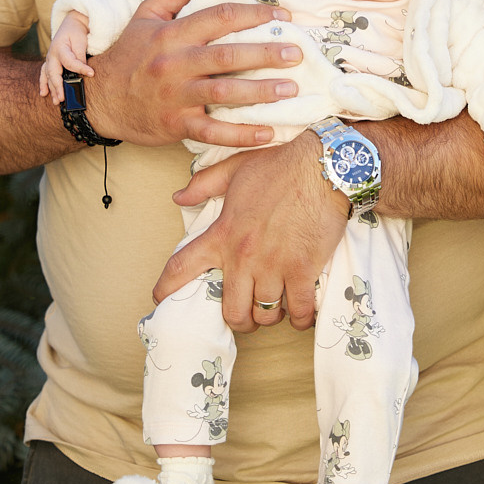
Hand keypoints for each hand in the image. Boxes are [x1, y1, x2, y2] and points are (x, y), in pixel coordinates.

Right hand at [40, 11, 91, 103]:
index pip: (70, 62)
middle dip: (58, 87)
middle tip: (63, 98)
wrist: (71, 24)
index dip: (81, 68)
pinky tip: (43, 93)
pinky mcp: (50, 62)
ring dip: (51, 89)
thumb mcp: (80, 41)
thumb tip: (83, 69)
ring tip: (56, 101)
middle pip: (54, 73)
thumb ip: (80, 55)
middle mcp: (52, 55)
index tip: (92, 73)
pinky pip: (44, 74)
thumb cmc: (76, 32)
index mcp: (60, 48)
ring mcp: (49, 59)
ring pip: (48, 76)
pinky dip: (43, 83)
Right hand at [83, 0, 301, 146]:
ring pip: (224, 94)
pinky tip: (269, 133)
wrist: (98, 100)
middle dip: (266, 54)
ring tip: (291, 89)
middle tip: (296, 53)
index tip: (284, 16)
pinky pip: (213, 132)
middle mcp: (175, 63)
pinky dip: (242, 135)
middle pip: (228, 56)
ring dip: (261, 92)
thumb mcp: (147, 14)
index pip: (220, 16)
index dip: (255, 14)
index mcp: (172, 34)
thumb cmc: (128, 54)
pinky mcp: (176, 124)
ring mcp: (176, 96)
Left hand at [155, 133, 350, 332]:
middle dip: (239, 318)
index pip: (182, 267)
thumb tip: (178, 196)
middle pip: (231, 311)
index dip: (166, 289)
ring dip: (270, 316)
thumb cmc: (280, 165)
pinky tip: (302, 313)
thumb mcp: (236, 168)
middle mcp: (243, 255)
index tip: (160, 299)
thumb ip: (204, 184)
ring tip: (277, 308)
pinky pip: (299, 311)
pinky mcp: (302, 270)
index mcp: (223, 233)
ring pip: (265, 314)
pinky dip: (300, 318)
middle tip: (248, 312)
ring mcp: (273, 266)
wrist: (322, 166)